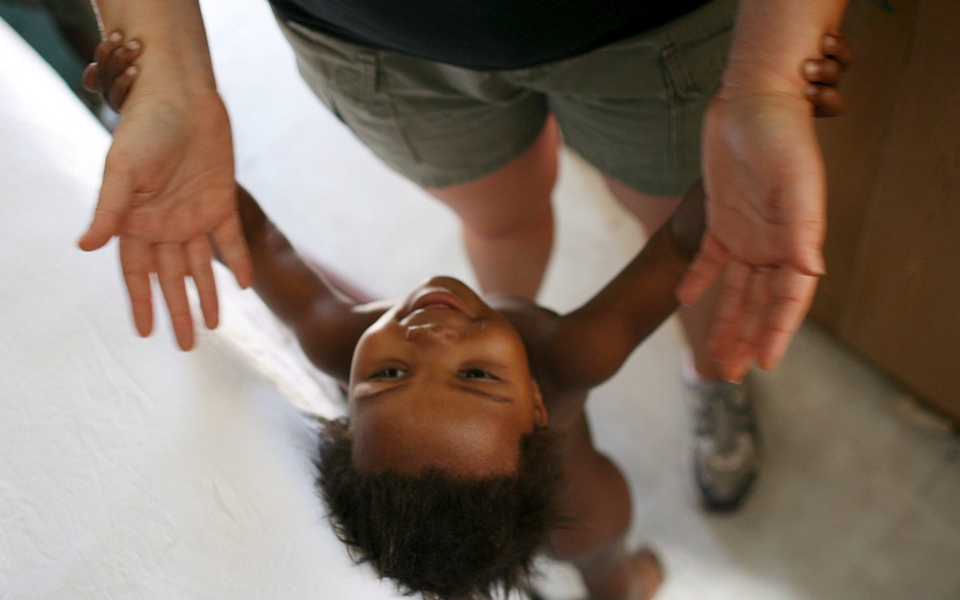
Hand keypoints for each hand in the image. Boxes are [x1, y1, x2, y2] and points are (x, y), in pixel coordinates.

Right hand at [78, 34, 252, 350]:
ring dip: (207, 295)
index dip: (142, 302)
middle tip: (186, 345)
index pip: (138, 273)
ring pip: (201, 265)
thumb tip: (84, 246)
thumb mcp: (122, 169)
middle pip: (171, 277)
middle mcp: (164, 223)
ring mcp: (194, 214)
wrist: (182, 95)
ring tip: (212, 327)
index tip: (147, 333)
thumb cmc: (144, 126)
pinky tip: (245, 286)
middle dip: (178, 310)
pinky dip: (239, 261)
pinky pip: (231, 239)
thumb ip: (109, 209)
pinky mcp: (222, 201)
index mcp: (135, 220)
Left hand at [676, 33, 850, 381]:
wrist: (752, 100)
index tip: (765, 363)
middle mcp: (775, 243)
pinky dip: (698, 278)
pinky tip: (683, 298)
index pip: (789, 298)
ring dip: (726, 321)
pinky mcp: (722, 220)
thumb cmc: (781, 134)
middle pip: (762, 303)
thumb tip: (809, 271)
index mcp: (797, 239)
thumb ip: (803, 227)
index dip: (779, 331)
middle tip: (730, 373)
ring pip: (736, 290)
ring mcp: (748, 233)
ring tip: (713, 355)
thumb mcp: (797, 179)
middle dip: (748, 338)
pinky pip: (709, 259)